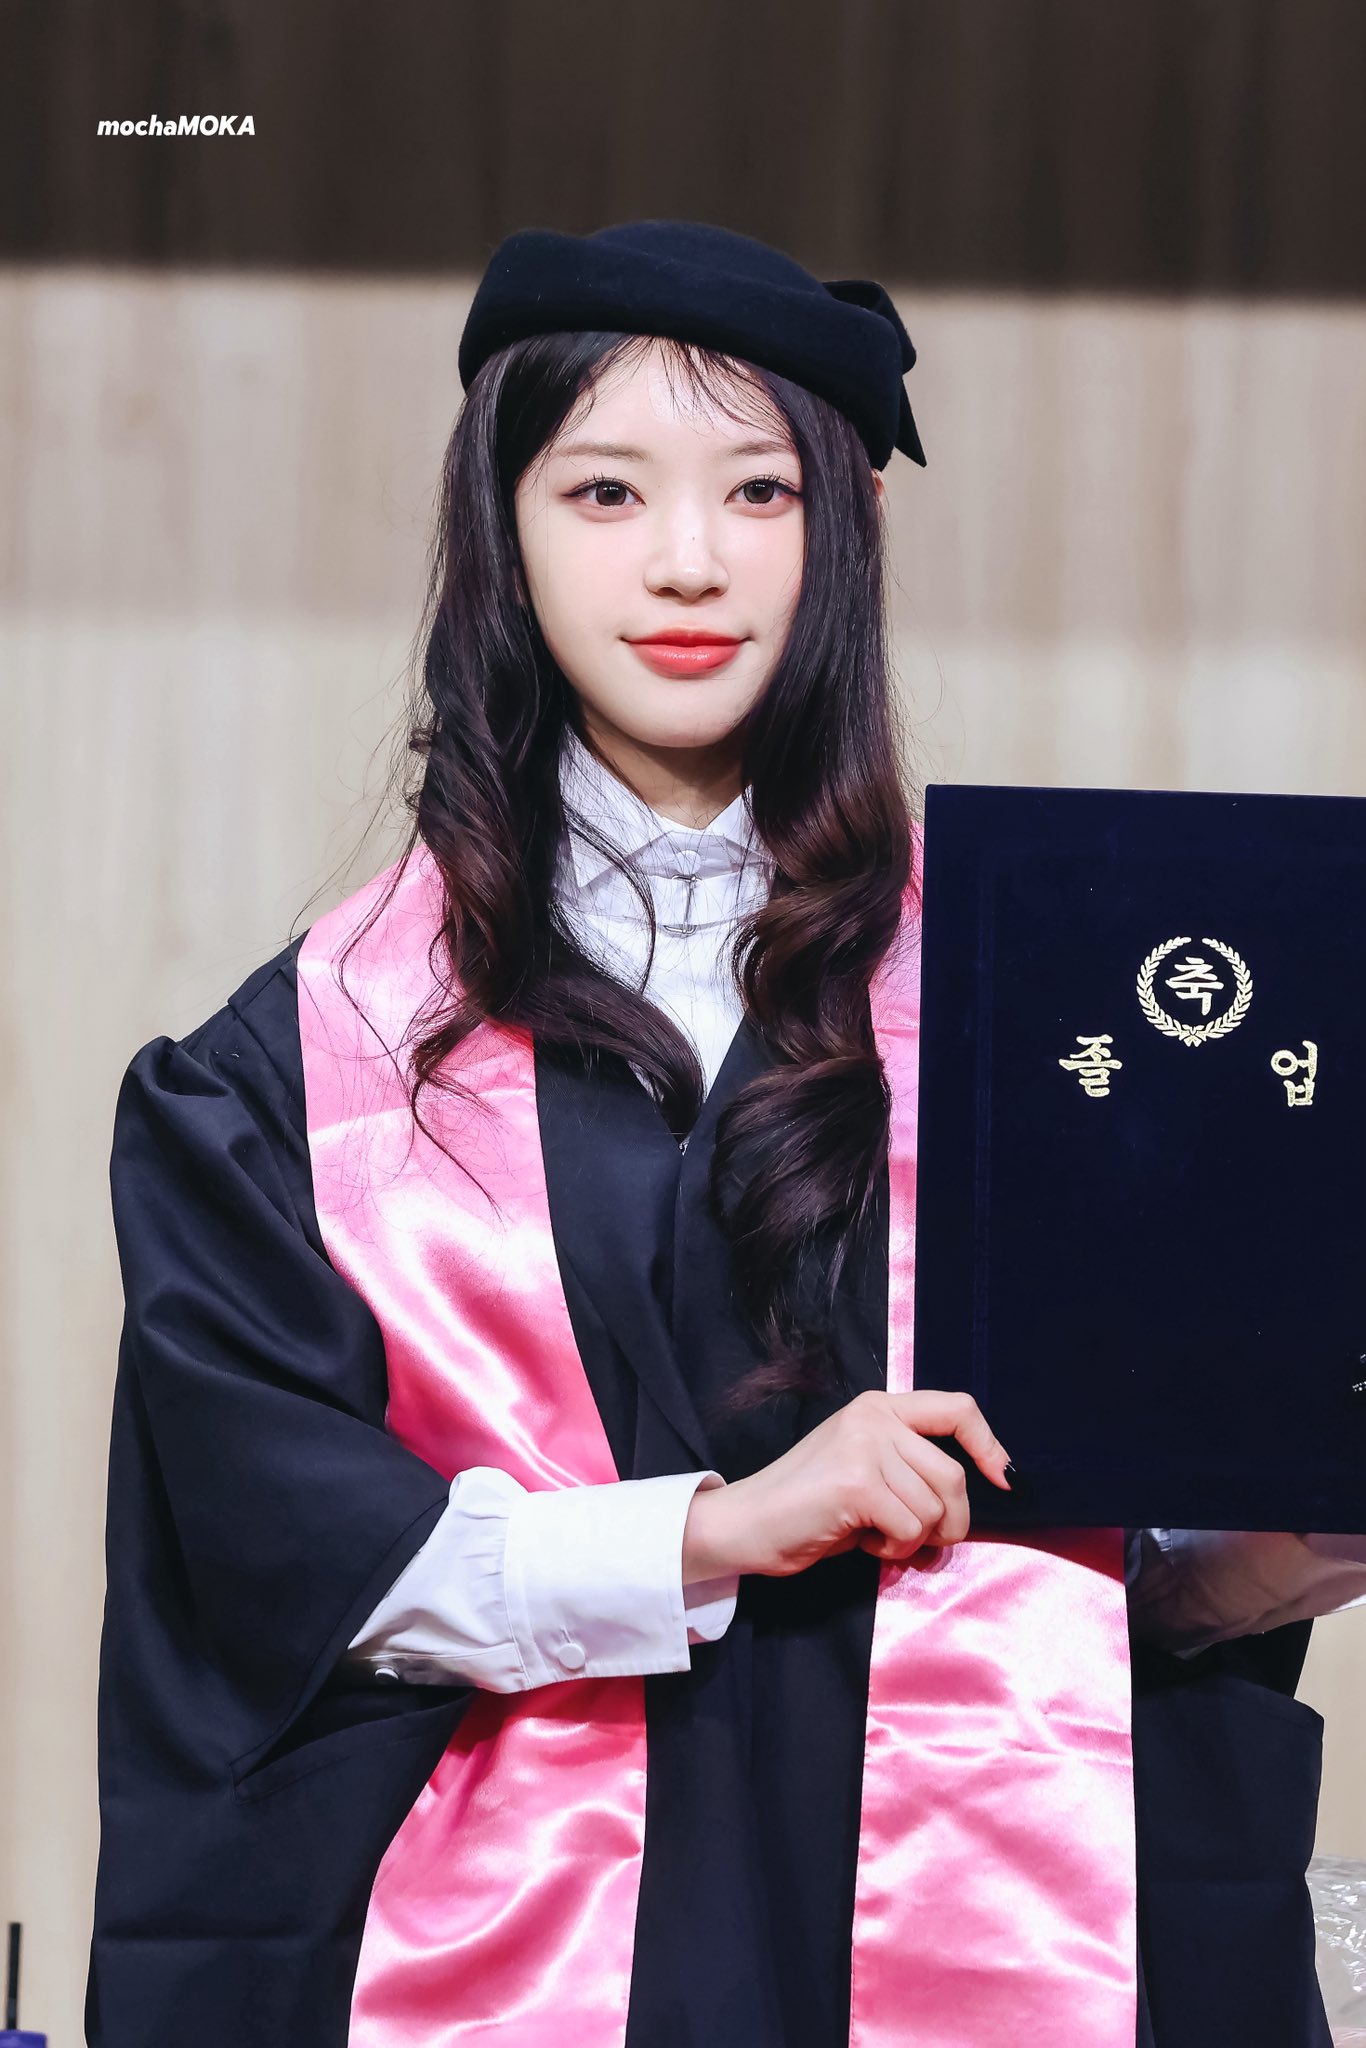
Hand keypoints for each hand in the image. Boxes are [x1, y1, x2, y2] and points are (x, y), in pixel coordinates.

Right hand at [681, 1389, 1011, 1581]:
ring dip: (913, 1539)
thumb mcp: (864, 1470)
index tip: (1005, 1480)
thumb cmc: (806, 1509)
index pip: (957, 1408)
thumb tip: (965, 1507)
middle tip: (910, 1539)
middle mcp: (874, 1416)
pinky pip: (909, 1528)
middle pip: (954, 1475)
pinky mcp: (856, 1482)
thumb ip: (909, 1471)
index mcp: (878, 1407)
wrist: (745, 1524)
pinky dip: (893, 1548)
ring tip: (873, 1535)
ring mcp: (864, 1445)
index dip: (989, 1445)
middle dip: (948, 1522)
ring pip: (935, 1507)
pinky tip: (861, 1541)